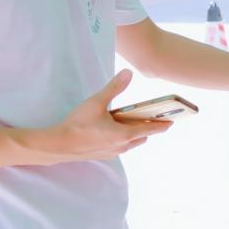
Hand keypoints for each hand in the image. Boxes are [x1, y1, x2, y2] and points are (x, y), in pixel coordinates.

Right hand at [45, 70, 172, 162]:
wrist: (57, 145)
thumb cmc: (77, 124)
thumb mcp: (96, 102)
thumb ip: (114, 87)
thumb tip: (128, 73)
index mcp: (124, 134)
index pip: (149, 129)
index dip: (161, 125)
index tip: (171, 122)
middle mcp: (121, 146)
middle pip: (141, 136)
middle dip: (147, 127)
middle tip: (148, 116)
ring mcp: (112, 153)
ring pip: (131, 143)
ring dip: (134, 133)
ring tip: (130, 121)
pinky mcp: (103, 155)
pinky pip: (120, 147)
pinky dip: (122, 138)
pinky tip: (112, 129)